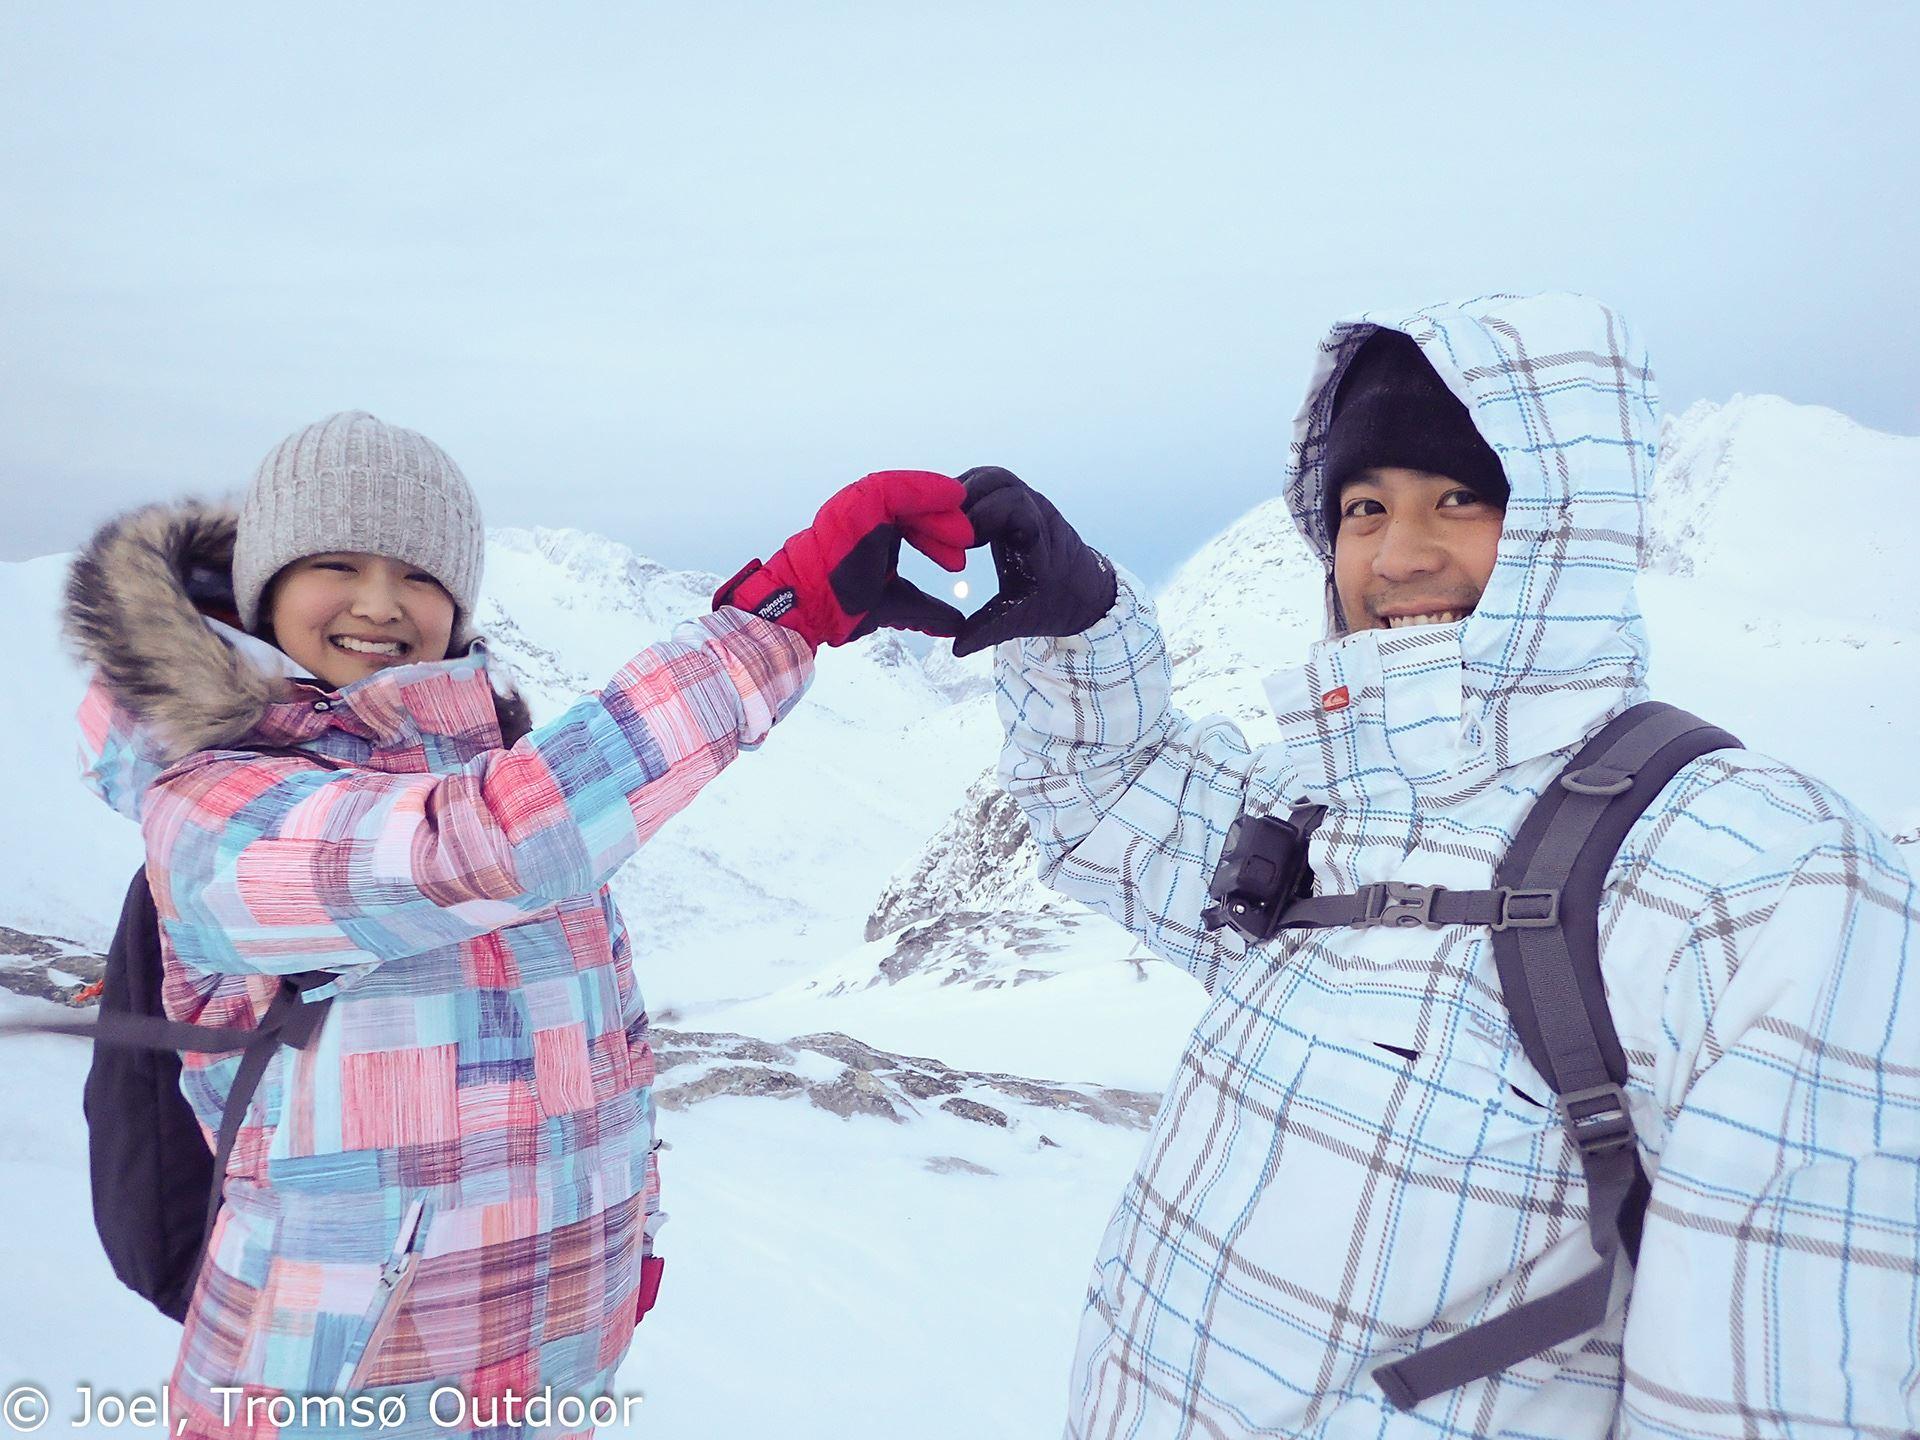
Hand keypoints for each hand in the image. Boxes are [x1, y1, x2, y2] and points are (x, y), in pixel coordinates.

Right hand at [714, 470, 971, 647]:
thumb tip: (956, 626)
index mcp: (875, 533)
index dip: (938, 537)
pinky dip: (927, 489)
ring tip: (963, 533)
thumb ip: (927, 611)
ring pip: (910, 496)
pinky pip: (899, 488)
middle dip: (944, 525)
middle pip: (916, 509)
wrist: (810, 609)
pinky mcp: (859, 502)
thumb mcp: (897, 604)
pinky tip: (953, 496)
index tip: (958, 558)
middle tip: (968, 543)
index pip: (914, 525)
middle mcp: (866, 515)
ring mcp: (861, 506)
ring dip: (939, 512)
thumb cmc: (841, 605)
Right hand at [950, 467, 1116, 657]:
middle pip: (998, 480)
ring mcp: (1027, 502)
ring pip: (991, 477)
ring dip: (963, 493)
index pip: (1011, 505)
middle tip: (941, 528)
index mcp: (1039, 535)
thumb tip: (956, 647)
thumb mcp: (1019, 619)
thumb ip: (987, 630)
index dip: (981, 517)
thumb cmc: (1053, 604)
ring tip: (941, 522)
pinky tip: (950, 519)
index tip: (960, 544)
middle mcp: (1035, 511)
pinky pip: (989, 484)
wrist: (1083, 592)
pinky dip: (967, 494)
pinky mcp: (1016, 502)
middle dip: (965, 499)